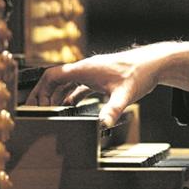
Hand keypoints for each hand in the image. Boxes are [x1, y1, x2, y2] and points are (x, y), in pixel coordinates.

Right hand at [26, 42, 188, 126]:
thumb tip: (103, 125)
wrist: (154, 63)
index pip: (52, 76)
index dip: (40, 90)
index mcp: (85, 69)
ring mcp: (92, 73)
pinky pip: (78, 87)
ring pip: (66, 84)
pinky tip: (69, 108)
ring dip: (56, 97)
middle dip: (43, 95)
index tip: (34, 106)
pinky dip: (70, 97)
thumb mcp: (124, 95)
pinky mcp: (100, 79)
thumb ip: (112, 110)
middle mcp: (86, 69)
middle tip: (35, 112)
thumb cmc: (139, 73)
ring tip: (48, 113)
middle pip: (55, 80)